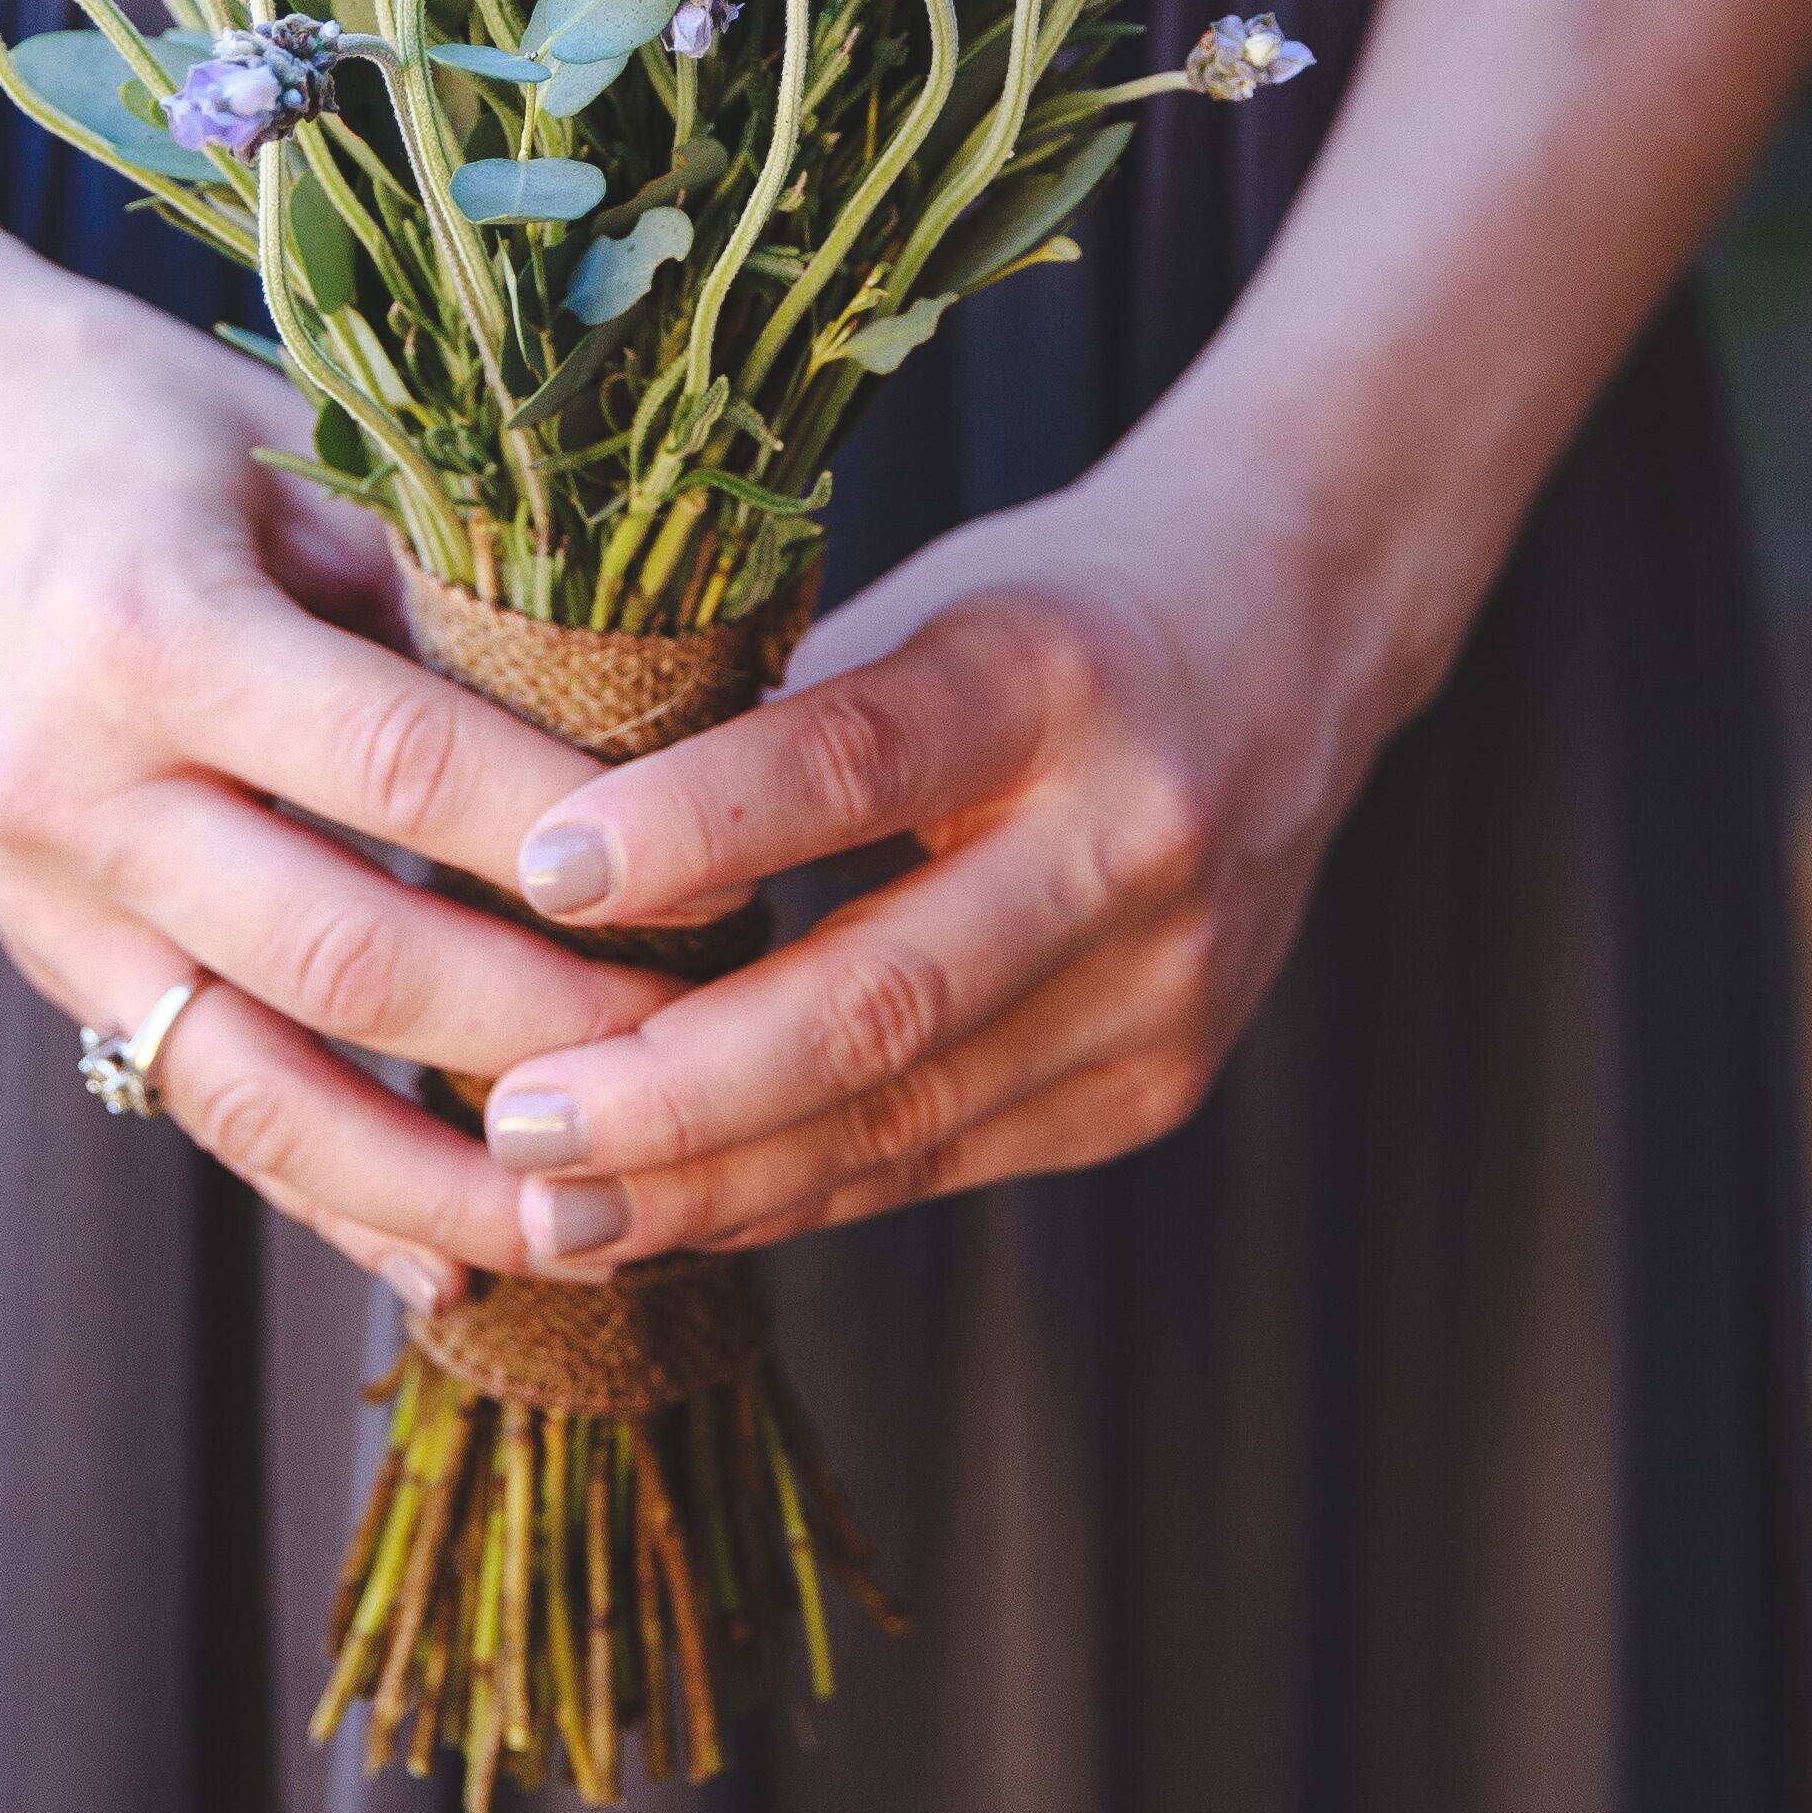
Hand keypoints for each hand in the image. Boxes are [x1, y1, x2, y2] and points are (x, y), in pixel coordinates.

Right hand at [0, 170, 658, 1305]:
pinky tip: (450, 1259)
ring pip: (258, 1081)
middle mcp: (76, 783)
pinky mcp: (36, 946)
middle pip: (347, 954)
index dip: (579, 843)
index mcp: (149, 629)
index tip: (730, 880)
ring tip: (604, 1225)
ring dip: (439, 1171)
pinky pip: (193, 1093)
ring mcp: (40, 888)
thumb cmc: (102, 400)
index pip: (408, 769)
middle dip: (545, 1025)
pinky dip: (325, 1187)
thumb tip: (647, 722)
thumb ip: (431, 592)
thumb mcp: (277, 453)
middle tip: (716, 1050)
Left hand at [472, 428, 1426, 1266]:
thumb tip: (534, 826)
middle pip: (879, 999)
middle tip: (517, 1120)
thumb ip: (765, 720)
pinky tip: (677, 1207)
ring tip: (555, 1207)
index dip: (692, 826)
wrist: (1294, 642)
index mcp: (1050, 674)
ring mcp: (1164, 984)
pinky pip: (943, 1157)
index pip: (850, 759)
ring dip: (713, 1180)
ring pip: (904, 1118)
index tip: (541, 875)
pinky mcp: (1159, 1084)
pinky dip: (798, 1191)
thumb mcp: (923, 605)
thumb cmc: (1050, 612)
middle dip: (677, 1088)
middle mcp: (1130, 837)